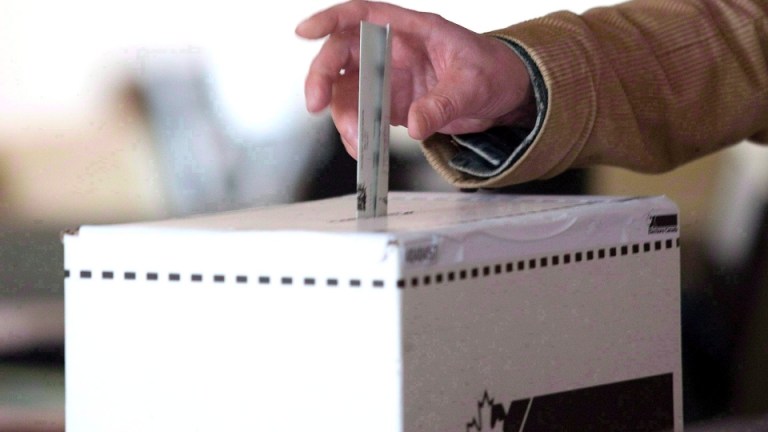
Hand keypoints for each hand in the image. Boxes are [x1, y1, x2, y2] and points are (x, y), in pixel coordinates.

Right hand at [296, 0, 534, 157]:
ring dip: (342, 117)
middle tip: (316, 103)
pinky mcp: (390, 105)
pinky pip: (362, 117)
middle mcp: (392, 52)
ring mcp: (388, 78)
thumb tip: (415, 123)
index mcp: (411, 30)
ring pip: (346, 91)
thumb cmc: (492, 70)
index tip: (306, 32)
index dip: (331, 19)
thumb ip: (443, 103)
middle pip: (342, 55)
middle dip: (323, 77)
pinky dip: (358, 134)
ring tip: (357, 142)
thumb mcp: (473, 85)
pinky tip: (364, 149)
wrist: (504, 94)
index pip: (363, 15)